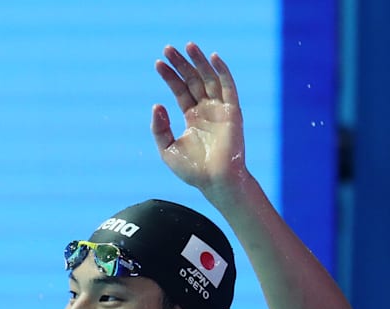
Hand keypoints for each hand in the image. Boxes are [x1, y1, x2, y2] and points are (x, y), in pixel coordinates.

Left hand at [151, 43, 247, 193]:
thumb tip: (157, 104)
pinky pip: (228, 87)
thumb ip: (159, 128)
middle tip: (168, 48)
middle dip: (181, 64)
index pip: (180, 90)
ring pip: (209, 79)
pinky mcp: (232, 112)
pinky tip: (213, 57)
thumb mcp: (167, 148)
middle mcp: (206, 110)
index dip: (169, 76)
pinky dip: (222, 71)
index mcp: (193, 117)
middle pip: (193, 80)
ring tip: (188, 45)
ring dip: (199, 61)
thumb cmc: (192, 170)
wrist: (215, 181)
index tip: (157, 63)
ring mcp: (220, 109)